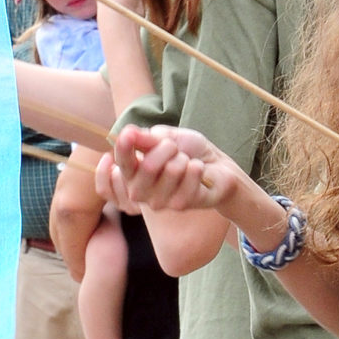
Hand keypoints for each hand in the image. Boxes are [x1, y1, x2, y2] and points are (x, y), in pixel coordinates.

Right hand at [103, 122, 237, 215]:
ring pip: (171, 170)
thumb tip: (129, 133)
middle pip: (148, 165)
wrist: (217, 166)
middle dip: (167, 147)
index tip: (128, 134)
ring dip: (184, 159)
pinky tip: (198, 171)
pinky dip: (197, 168)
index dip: (123, 148)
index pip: (122, 161)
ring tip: (187, 163)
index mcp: (132, 172)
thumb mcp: (166, 136)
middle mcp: (139, 191)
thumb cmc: (188, 151)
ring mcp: (158, 201)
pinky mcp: (179, 205)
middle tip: (175, 148)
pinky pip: (189, 176)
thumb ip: (147, 137)